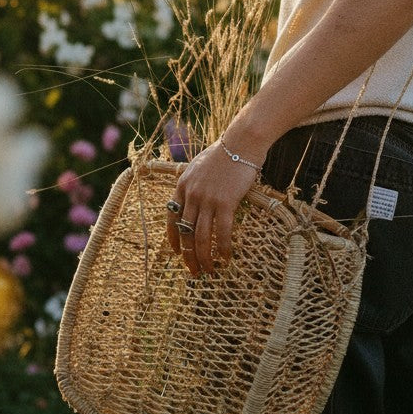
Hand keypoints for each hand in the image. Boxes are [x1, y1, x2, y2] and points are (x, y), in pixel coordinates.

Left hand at [167, 139, 261, 274]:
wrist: (241, 142)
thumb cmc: (224, 152)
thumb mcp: (199, 165)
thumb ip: (194, 183)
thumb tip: (195, 197)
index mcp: (183, 185)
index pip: (172, 217)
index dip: (173, 238)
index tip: (177, 252)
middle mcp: (191, 194)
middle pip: (186, 232)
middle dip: (188, 255)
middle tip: (193, 271)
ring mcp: (207, 199)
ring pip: (201, 237)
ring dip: (204, 257)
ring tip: (209, 271)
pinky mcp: (225, 202)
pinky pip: (222, 232)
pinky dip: (223, 248)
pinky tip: (226, 258)